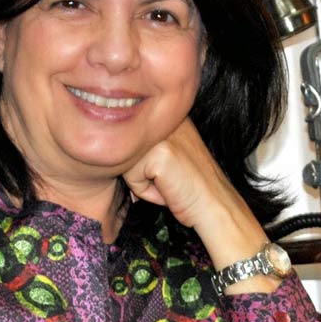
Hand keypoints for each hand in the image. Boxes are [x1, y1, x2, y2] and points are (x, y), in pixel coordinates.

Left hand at [122, 118, 273, 288]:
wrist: (214, 206)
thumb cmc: (191, 187)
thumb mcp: (169, 155)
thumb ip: (147, 144)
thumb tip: (106, 146)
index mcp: (169, 115)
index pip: (131, 138)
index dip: (145, 165)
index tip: (170, 171)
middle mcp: (166, 117)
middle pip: (126, 149)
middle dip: (142, 172)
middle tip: (170, 179)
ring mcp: (164, 133)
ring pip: (125, 162)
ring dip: (142, 181)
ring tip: (168, 183)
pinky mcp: (159, 153)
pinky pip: (131, 178)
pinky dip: (145, 191)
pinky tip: (168, 189)